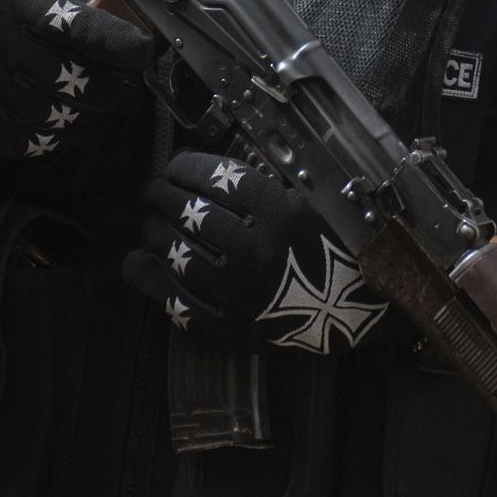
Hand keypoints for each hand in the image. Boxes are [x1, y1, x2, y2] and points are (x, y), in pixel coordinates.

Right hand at [0, 0, 153, 159]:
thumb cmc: (2, 24)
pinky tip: (74, 123)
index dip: (113, 40)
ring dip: (94, 117)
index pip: (72, 24)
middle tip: (130, 92)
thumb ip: (71, 0)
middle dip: (114, 91)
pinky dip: (66, 136)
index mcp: (15, 6)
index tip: (142, 52)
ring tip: (105, 109)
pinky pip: (41, 141)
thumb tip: (126, 5)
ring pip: (61, 116)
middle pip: (73, 79)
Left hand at [122, 150, 388, 352]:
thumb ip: (256, 186)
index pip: (215, 179)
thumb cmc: (330, 246)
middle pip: (189, 212)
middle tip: (153, 190)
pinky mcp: (232, 330)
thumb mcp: (304, 202)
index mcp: (277, 213)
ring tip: (150, 221)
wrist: (359, 308)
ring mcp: (241, 294)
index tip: (173, 165)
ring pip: (177, 253)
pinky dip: (151, 279)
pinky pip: (178, 302)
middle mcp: (255, 251)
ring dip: (154, 231)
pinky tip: (137, 262)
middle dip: (162, 194)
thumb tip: (196, 169)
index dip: (185, 167)